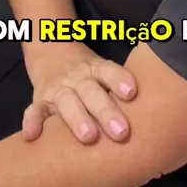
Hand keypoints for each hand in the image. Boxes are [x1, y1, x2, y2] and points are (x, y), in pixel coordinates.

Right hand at [22, 42, 136, 144]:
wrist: (51, 50)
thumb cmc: (88, 72)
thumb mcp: (102, 70)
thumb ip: (118, 88)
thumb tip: (154, 116)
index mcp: (95, 68)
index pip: (108, 70)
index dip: (119, 79)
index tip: (132, 92)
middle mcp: (77, 77)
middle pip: (91, 92)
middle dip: (105, 111)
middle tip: (121, 131)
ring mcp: (57, 88)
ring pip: (66, 102)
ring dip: (77, 119)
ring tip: (89, 137)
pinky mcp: (40, 100)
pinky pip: (35, 110)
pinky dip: (32, 122)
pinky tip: (32, 135)